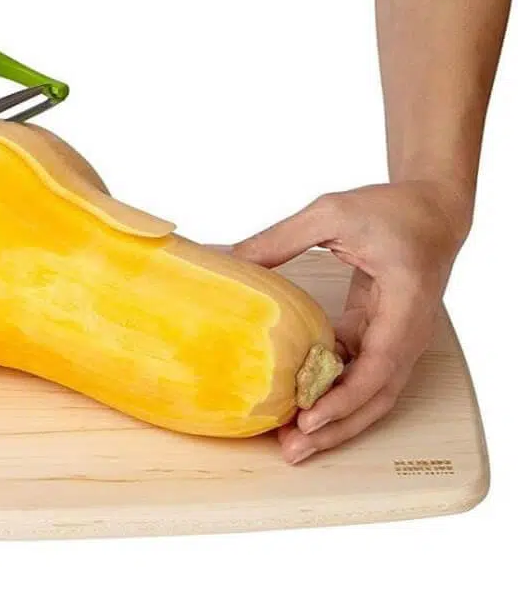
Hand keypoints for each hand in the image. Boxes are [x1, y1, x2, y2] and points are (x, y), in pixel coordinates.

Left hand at [233, 180, 470, 463]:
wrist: (430, 210)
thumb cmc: (389, 209)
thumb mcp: (331, 212)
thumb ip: (280, 237)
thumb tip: (229, 257)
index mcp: (405, 303)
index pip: (379, 366)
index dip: (344, 399)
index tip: (309, 419)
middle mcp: (408, 332)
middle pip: (378, 396)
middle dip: (337, 428)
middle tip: (292, 450)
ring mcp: (398, 339)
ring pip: (371, 393)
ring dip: (336, 420)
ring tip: (292, 442)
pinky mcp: (382, 336)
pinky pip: (361, 375)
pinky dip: (335, 395)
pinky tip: (300, 404)